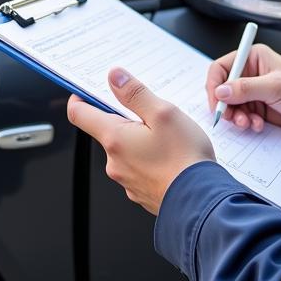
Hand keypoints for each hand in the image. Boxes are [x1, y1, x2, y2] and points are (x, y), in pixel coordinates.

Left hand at [67, 68, 214, 214]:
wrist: (201, 203)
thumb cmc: (185, 159)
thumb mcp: (163, 113)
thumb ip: (135, 93)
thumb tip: (114, 77)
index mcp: (114, 138)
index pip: (79, 114)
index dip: (80, 96)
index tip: (87, 88)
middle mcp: (114, 162)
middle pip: (106, 130)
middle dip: (124, 117)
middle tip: (150, 112)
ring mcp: (126, 179)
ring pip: (124, 148)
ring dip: (139, 138)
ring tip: (167, 136)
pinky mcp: (140, 191)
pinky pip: (137, 166)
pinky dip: (148, 157)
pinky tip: (170, 155)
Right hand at [206, 44, 280, 135]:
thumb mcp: (274, 87)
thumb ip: (245, 88)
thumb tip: (220, 91)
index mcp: (253, 58)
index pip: (221, 67)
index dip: (215, 85)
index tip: (215, 103)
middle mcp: (252, 73)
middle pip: (223, 89)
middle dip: (226, 105)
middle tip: (231, 118)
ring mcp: (255, 92)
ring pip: (232, 105)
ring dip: (237, 117)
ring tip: (248, 123)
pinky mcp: (260, 108)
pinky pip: (242, 116)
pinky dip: (246, 122)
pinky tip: (258, 125)